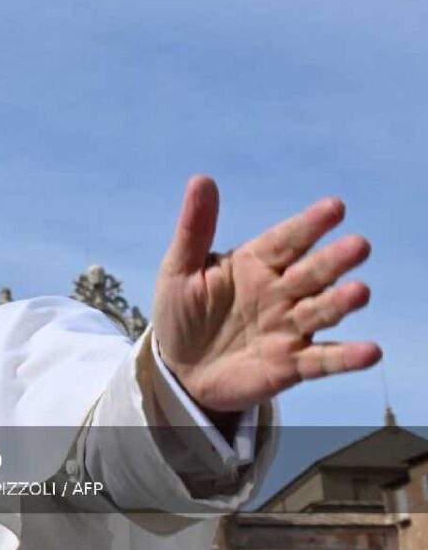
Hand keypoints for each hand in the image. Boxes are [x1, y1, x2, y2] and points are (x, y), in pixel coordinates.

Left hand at [153, 175, 380, 413]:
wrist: (179, 369)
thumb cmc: (180, 313)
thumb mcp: (180, 270)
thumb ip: (194, 230)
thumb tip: (200, 179)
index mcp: (256, 263)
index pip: (287, 240)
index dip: (309, 225)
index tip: (335, 208)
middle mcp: (280, 292)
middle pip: (313, 273)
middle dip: (335, 260)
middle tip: (358, 246)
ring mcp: (289, 328)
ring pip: (322, 311)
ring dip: (342, 302)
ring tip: (359, 293)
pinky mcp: (291, 364)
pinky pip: (323, 360)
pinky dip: (346, 357)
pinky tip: (370, 352)